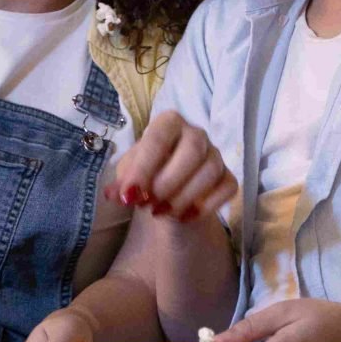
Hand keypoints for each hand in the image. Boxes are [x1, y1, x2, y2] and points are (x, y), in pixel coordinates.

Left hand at [104, 111, 236, 223]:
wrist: (166, 193)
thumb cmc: (146, 175)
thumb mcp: (128, 177)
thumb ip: (121, 184)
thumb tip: (113, 194)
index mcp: (168, 123)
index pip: (159, 138)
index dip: (144, 168)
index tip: (129, 195)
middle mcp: (196, 134)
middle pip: (193, 151)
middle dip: (168, 183)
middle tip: (147, 205)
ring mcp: (215, 155)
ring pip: (210, 171)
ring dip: (183, 197)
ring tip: (160, 213)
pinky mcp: (227, 177)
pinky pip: (227, 188)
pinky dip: (205, 206)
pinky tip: (183, 218)